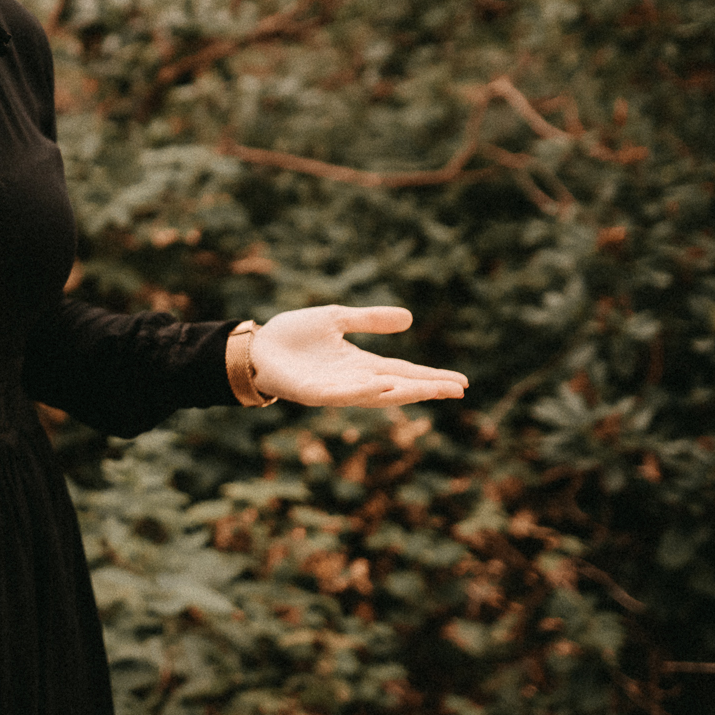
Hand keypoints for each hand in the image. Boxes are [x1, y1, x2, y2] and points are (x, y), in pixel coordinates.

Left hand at [247, 305, 466, 407]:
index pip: (403, 373)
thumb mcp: (336, 319)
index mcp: (359, 365)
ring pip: (375, 396)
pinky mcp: (312, 393)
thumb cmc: (292, 336)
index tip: (460, 383)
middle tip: (458, 390)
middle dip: (426, 389)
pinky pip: (341, 395)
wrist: (255, 346)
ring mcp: (334, 390)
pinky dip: (362, 391)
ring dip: (403, 393)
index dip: (430, 378)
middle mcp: (352, 381)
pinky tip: (382, 385)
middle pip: (397, 387)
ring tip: (431, 390)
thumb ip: (369, 320)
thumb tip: (409, 318)